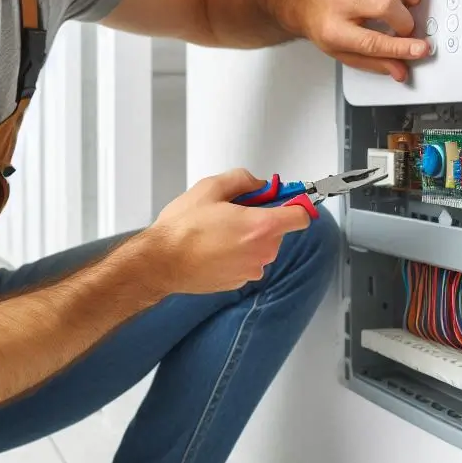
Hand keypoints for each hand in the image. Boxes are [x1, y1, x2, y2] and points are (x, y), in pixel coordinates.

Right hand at [150, 168, 310, 293]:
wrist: (161, 263)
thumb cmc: (181, 230)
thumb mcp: (210, 188)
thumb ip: (241, 179)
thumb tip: (257, 183)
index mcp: (260, 227)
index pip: (300, 216)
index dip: (296, 204)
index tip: (287, 198)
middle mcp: (261, 252)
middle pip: (278, 230)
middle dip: (262, 218)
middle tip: (233, 210)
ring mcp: (251, 270)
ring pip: (261, 246)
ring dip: (248, 237)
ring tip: (217, 230)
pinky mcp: (238, 282)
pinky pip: (247, 261)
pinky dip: (236, 253)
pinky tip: (212, 247)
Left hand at [295, 0, 429, 81]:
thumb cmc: (325, 25)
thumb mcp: (343, 52)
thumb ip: (374, 63)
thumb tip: (401, 70)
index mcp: (336, 30)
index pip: (372, 41)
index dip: (401, 46)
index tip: (421, 49)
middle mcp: (343, 0)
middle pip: (386, 6)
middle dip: (405, 20)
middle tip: (406, 25)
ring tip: (407, 1)